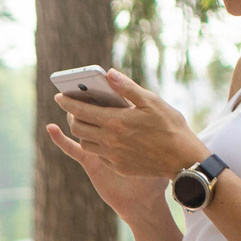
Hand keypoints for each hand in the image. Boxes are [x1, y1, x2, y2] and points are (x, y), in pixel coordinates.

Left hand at [46, 69, 199, 212]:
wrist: (182, 159)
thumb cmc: (170, 126)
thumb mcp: (151, 101)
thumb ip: (127, 88)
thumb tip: (109, 74)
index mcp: (116, 121)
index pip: (81, 111)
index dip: (67, 102)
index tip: (59, 96)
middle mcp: (109, 141)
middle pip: (77, 128)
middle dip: (72, 116)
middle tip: (74, 107)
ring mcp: (112, 156)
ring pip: (85, 142)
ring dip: (82, 131)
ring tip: (88, 120)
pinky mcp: (117, 166)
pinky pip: (98, 154)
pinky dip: (96, 143)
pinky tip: (104, 135)